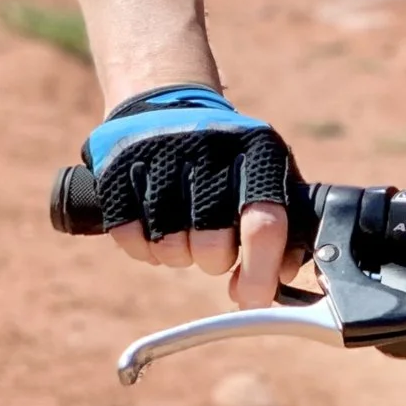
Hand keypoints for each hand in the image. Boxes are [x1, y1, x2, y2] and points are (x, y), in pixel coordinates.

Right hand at [84, 84, 308, 304]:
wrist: (170, 106)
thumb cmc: (231, 160)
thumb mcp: (269, 177)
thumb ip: (286, 228)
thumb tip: (283, 277)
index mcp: (259, 152)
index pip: (263, 224)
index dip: (258, 274)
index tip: (251, 299)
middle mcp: (211, 147)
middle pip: (212, 246)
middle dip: (215, 262)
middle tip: (215, 248)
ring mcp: (161, 153)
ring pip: (169, 246)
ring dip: (178, 255)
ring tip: (185, 233)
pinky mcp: (119, 166)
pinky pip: (129, 236)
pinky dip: (143, 248)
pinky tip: (155, 230)